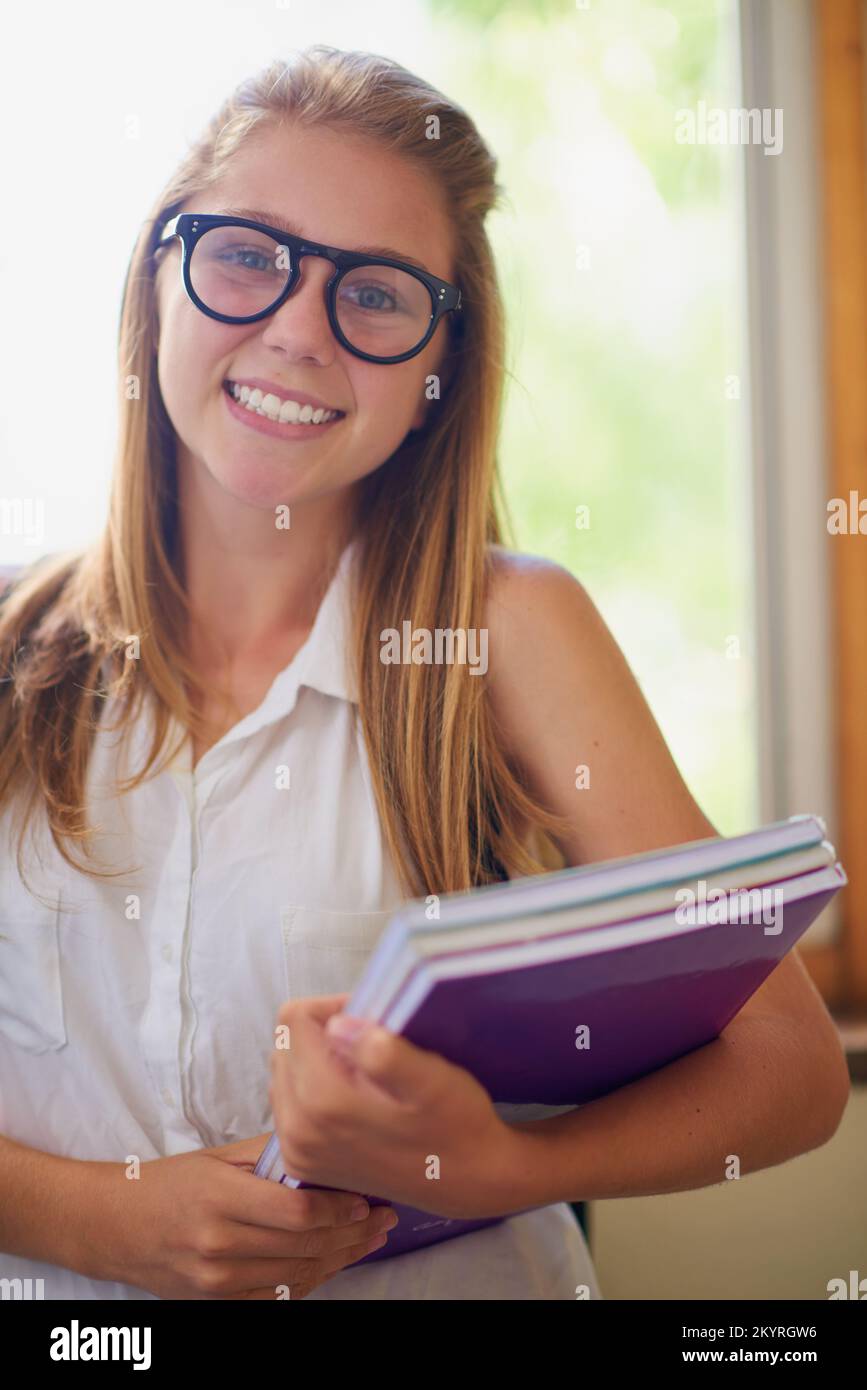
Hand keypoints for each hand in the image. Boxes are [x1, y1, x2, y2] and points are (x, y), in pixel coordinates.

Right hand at [84, 1131, 398, 1298]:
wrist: (112, 1227)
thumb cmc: (167, 1183)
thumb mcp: (217, 1156)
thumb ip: (269, 1154)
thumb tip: (321, 1147)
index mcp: (221, 1198)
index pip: (298, 1211)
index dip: (341, 1208)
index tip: (366, 1197)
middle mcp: (219, 1244)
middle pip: (306, 1245)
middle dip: (353, 1233)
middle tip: (384, 1218)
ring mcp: (218, 1280)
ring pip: (299, 1275)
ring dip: (342, 1258)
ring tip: (370, 1239)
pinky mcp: (217, 1302)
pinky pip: (279, 1295)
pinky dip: (312, 1279)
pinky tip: (334, 1261)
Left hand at [269, 994, 524, 1220]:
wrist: (465, 1180)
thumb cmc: (456, 1122)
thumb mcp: (433, 1079)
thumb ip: (383, 1051)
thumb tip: (336, 1025)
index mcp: (323, 1101)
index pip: (295, 1019)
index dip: (334, 1007)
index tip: (371, 1021)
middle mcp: (298, 1129)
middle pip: (284, 1043)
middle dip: (323, 1033)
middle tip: (371, 1046)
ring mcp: (296, 1150)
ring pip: (283, 1071)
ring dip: (315, 1059)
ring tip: (363, 1073)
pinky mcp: (301, 1163)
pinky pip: (287, 1102)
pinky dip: (312, 1088)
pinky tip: (351, 1097)